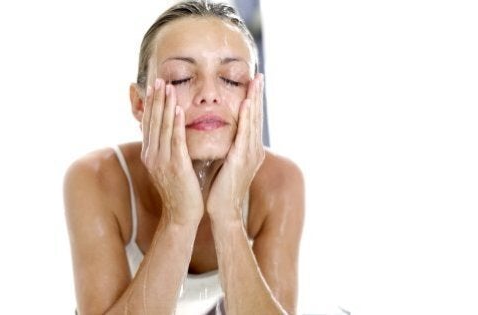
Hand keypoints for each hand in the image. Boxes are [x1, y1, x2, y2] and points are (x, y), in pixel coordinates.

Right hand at [141, 78, 203, 224]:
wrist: (183, 215)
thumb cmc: (181, 190)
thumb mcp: (170, 166)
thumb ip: (169, 149)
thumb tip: (172, 132)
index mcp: (150, 155)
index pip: (149, 124)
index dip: (151, 105)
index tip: (153, 87)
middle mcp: (153, 156)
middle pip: (153, 122)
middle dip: (156, 99)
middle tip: (158, 80)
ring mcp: (162, 161)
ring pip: (162, 128)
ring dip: (165, 106)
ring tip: (168, 87)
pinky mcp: (176, 167)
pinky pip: (175, 141)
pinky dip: (176, 124)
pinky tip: (178, 109)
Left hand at [206, 74, 265, 220]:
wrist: (223, 211)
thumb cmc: (220, 189)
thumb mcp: (223, 162)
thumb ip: (225, 147)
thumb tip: (218, 134)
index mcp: (249, 150)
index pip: (251, 121)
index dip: (253, 101)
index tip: (252, 84)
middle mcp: (254, 150)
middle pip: (256, 117)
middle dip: (258, 95)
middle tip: (259, 75)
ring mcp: (250, 155)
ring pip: (253, 121)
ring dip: (255, 100)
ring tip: (256, 82)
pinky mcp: (242, 160)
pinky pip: (245, 134)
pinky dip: (247, 118)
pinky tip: (247, 104)